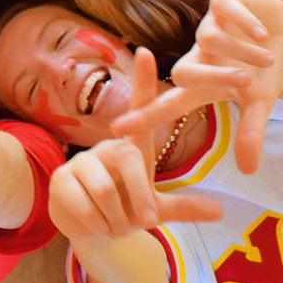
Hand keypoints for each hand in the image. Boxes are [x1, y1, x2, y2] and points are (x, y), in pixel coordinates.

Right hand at [51, 48, 221, 242]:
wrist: (87, 231)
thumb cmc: (124, 211)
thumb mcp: (156, 210)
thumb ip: (183, 207)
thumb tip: (221, 211)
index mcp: (132, 148)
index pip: (139, 109)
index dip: (142, 81)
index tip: (145, 51)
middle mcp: (106, 146)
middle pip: (130, 161)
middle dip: (141, 199)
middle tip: (144, 220)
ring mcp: (81, 161)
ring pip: (106, 190)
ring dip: (117, 218)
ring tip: (114, 224)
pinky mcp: (61, 179)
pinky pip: (86, 205)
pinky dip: (98, 225)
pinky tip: (95, 226)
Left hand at [113, 0, 282, 173]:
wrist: (281, 28)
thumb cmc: (261, 68)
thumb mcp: (260, 101)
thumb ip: (250, 131)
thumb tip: (249, 171)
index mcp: (201, 82)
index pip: (170, 104)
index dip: (146, 116)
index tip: (117, 129)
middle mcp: (198, 55)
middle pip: (183, 71)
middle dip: (213, 77)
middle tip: (245, 82)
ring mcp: (208, 26)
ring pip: (209, 39)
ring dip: (242, 52)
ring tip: (268, 60)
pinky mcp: (222, 2)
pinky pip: (226, 10)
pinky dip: (246, 24)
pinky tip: (263, 36)